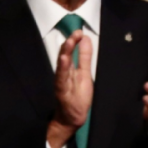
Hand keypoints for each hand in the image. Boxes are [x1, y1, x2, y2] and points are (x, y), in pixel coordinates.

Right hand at [47, 30, 93, 147]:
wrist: (72, 117)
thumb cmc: (78, 94)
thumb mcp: (84, 73)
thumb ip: (85, 57)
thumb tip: (85, 39)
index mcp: (69, 69)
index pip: (70, 52)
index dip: (74, 42)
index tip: (79, 31)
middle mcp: (63, 74)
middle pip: (64, 57)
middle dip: (69, 45)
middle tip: (75, 32)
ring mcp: (61, 83)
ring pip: (62, 67)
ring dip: (65, 54)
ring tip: (69, 43)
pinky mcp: (62, 93)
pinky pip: (62, 81)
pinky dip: (63, 70)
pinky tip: (64, 60)